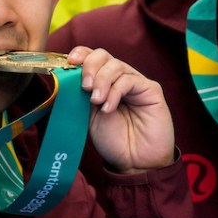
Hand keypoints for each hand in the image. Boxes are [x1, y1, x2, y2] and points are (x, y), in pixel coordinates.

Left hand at [65, 46, 174, 174]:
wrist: (135, 162)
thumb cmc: (113, 141)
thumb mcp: (88, 116)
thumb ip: (80, 96)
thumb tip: (67, 76)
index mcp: (102, 83)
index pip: (91, 57)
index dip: (80, 54)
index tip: (70, 63)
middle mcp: (118, 79)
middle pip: (103, 55)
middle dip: (89, 66)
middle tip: (84, 87)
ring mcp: (135, 83)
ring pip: (115, 65)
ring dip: (102, 81)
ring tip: (96, 102)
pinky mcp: (150, 89)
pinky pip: (129, 80)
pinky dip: (115, 92)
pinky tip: (109, 108)